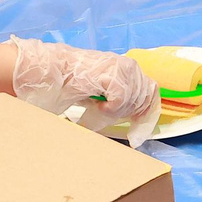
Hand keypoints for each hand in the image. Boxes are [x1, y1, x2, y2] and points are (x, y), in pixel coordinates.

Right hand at [10, 37, 160, 131]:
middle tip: (107, 115)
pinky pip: (122, 99)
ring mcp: (123, 67)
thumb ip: (120, 103)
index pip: (151, 92)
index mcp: (128, 70)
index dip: (148, 115)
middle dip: (129, 114)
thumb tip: (137, 125)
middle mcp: (129, 66)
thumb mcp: (102, 96)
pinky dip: (111, 108)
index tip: (137, 136)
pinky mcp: (113, 73)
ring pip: (134, 100)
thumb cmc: (71, 85)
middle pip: (144, 99)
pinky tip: (98, 105)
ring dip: (117, 112)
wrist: (51, 73)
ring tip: (100, 110)